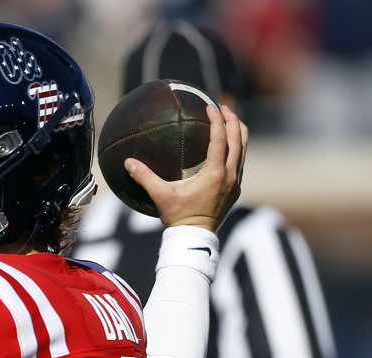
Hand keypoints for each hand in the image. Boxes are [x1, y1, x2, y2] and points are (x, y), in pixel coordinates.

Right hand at [125, 102, 247, 231]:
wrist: (195, 238)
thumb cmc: (178, 217)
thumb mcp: (161, 196)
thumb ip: (145, 177)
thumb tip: (127, 162)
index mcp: (215, 173)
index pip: (220, 139)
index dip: (217, 119)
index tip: (210, 106)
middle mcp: (229, 176)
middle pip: (238, 139)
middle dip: (232, 120)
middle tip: (223, 106)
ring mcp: (235, 183)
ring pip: (243, 150)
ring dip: (238, 133)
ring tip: (230, 120)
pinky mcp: (235, 190)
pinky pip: (240, 163)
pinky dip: (237, 149)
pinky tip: (228, 146)